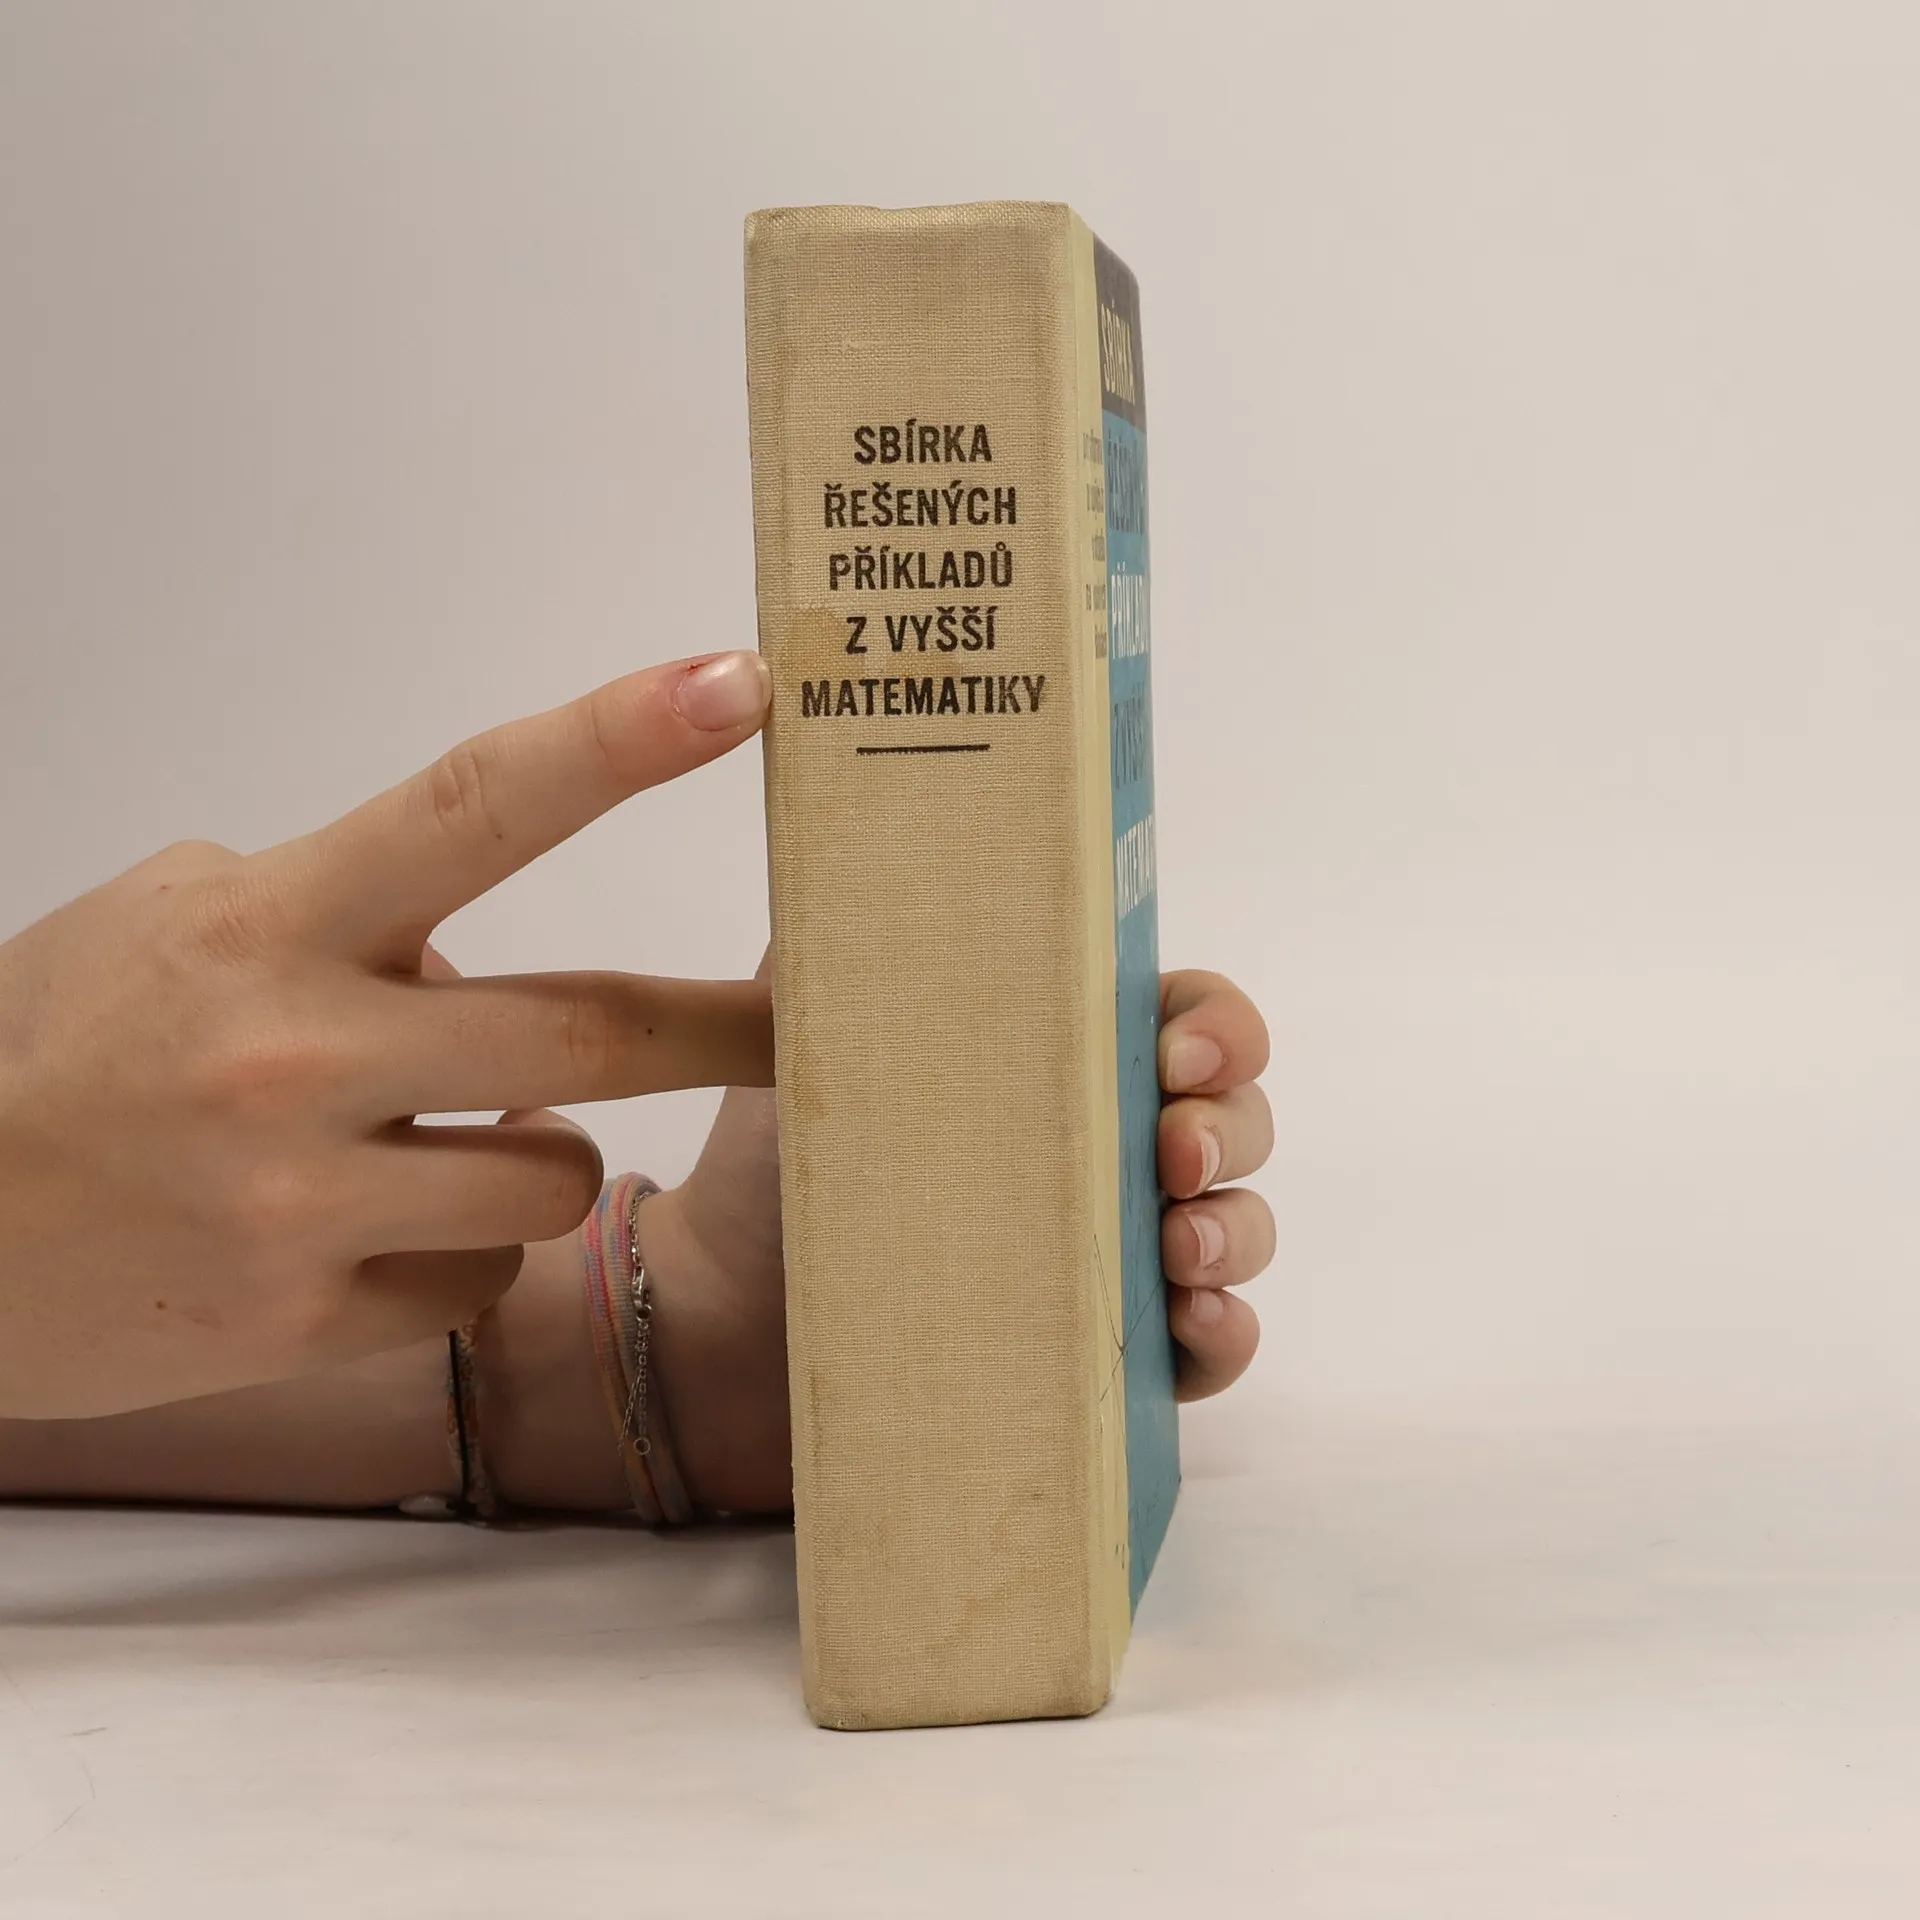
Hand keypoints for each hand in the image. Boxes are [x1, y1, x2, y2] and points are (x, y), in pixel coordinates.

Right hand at [0, 652, 773, 1418]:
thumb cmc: (53, 1053)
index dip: (619, 738)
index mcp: (269, 921)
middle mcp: (298, 1054)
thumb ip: (342, 910)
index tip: (735, 687)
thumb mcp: (178, 924)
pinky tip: (360, 1232)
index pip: (476, 802)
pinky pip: (473, 1279)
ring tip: (441, 1138)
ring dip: (539, 1152)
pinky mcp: (303, 1320)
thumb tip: (481, 953)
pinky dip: (451, 1248)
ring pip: (552, 1176)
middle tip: (807, 1018)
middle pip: (587, 1028)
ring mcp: (303, 1200)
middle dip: (723, 1027)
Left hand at [642, 966, 1273, 1514]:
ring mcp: (1118, 1248)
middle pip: (1235, 1117)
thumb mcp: (817, 1011)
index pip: (1191, 1016)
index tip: (1175, 1050)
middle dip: (1227, 1127)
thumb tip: (884, 817)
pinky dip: (1224, 1333)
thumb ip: (869, 920)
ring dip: (1233, 1234)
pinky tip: (1189, 1322)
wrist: (724, 1304)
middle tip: (1173, 1151)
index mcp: (1069, 1048)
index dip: (1216, 1026)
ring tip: (1178, 1253)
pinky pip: (1209, 1347)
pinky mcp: (1107, 1352)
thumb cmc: (783, 1149)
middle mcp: (1110, 1141)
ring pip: (1238, 1227)